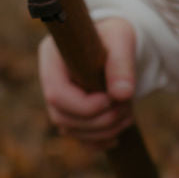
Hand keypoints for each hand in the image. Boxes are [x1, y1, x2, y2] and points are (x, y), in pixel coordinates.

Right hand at [39, 16, 135, 146]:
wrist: (115, 40)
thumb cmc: (114, 34)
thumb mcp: (121, 40)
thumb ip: (122, 64)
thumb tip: (123, 95)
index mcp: (52, 58)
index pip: (56, 95)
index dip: (84, 106)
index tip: (111, 100)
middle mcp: (50, 81)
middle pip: (62, 117)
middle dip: (99, 121)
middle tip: (126, 109)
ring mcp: (60, 100)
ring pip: (71, 130)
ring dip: (103, 131)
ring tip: (127, 115)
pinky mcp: (72, 113)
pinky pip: (79, 138)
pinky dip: (98, 143)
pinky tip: (117, 137)